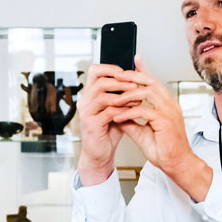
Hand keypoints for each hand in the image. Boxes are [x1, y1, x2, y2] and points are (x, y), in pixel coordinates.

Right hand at [75, 63, 139, 184]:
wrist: (100, 153)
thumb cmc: (108, 130)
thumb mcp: (116, 108)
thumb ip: (122, 94)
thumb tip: (136, 78)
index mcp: (89, 94)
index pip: (94, 71)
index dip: (111, 68)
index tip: (126, 72)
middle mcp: (84, 101)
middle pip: (100, 80)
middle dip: (120, 81)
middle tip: (135, 85)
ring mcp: (86, 112)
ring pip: (102, 94)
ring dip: (122, 94)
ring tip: (136, 97)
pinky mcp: (91, 124)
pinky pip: (108, 111)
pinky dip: (122, 109)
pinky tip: (131, 111)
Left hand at [109, 56, 212, 200]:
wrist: (176, 164)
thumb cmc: (165, 151)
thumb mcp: (142, 132)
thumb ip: (131, 122)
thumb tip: (117, 115)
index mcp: (166, 105)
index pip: (153, 83)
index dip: (141, 72)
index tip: (128, 67)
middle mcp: (169, 105)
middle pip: (151, 81)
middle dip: (132, 76)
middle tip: (117, 76)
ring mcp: (169, 111)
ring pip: (148, 91)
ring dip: (129, 94)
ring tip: (115, 99)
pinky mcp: (165, 121)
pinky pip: (143, 110)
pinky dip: (128, 113)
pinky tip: (118, 117)